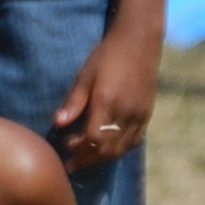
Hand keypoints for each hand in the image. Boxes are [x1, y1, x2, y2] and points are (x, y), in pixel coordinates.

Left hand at [52, 29, 158, 173]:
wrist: (139, 41)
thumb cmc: (107, 55)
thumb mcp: (85, 75)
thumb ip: (74, 101)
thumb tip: (57, 123)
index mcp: (107, 101)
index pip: (94, 138)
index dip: (79, 149)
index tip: (66, 148)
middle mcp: (126, 111)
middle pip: (108, 149)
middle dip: (89, 159)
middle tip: (72, 163)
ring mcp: (140, 114)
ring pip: (122, 148)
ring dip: (103, 157)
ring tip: (87, 157)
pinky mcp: (147, 113)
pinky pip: (134, 140)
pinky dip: (120, 148)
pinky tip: (108, 147)